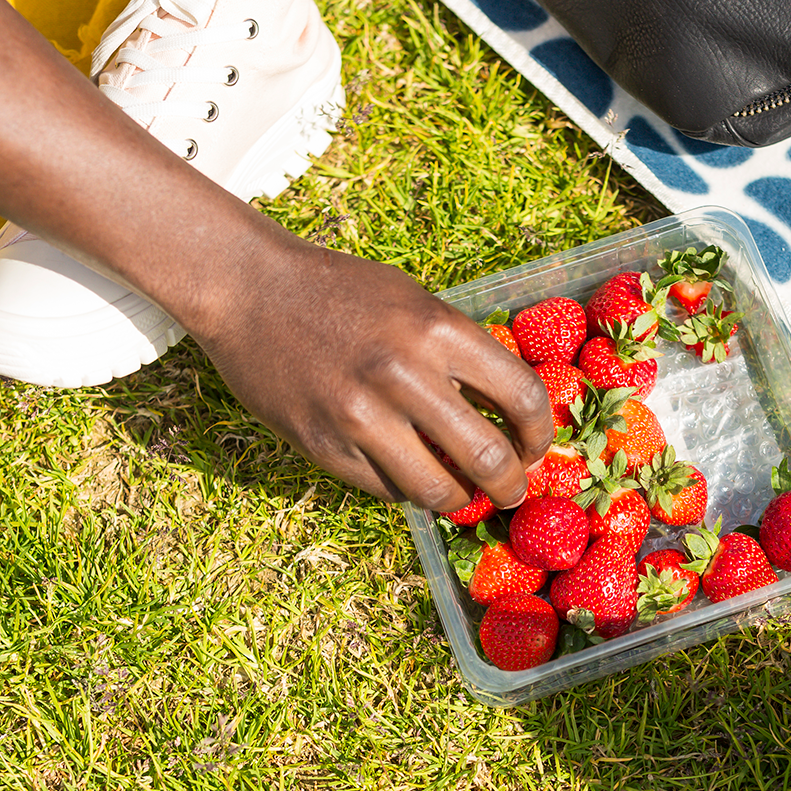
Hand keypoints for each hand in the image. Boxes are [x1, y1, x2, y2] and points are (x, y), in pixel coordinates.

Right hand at [191, 234, 551, 508]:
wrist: (249, 289)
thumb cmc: (341, 292)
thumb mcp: (415, 302)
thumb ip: (460, 352)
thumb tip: (508, 410)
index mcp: (438, 330)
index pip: (522, 397)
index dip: (540, 434)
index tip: (535, 448)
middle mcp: (404, 375)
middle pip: (489, 457)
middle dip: (511, 484)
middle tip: (510, 489)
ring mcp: (361, 416)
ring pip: (439, 490)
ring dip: (461, 500)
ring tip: (464, 494)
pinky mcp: (325, 447)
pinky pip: (388, 490)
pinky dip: (408, 490)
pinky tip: (411, 476)